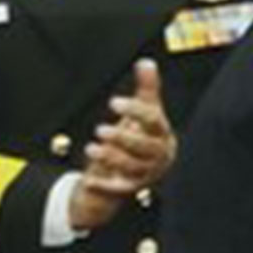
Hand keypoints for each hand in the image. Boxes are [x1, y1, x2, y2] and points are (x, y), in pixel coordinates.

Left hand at [68, 59, 176, 230]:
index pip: (153, 121)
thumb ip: (146, 88)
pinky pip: (119, 189)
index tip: (114, 102)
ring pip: (131, 167)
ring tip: (91, 148)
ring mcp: (146, 173)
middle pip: (144, 147)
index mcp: (163, 134)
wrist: (137, 170)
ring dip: (111, 158)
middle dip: (122, 138)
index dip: (134, 110)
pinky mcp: (131, 188)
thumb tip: (146, 62)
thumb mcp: (145, 112)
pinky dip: (104, 186)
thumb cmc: (143, 137)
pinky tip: (90, 180)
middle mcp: (158, 155)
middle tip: (100, 130)